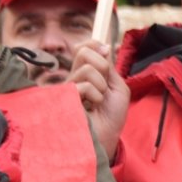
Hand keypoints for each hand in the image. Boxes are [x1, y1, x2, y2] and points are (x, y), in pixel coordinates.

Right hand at [71, 40, 129, 161]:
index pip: (83, 47)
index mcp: (86, 73)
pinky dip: (96, 95)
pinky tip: (93, 106)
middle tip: (105, 84)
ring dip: (101, 85)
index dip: (93, 44)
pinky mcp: (64, 98)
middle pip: (83, 52)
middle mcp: (74, 77)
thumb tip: (103, 45)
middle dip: (102, 65)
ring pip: (86, 69)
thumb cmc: (112, 115)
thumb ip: (109, 67)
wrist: (108, 136)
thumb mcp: (117, 87)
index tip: (105, 52)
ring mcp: (68, 88)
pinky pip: (84, 85)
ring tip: (99, 100)